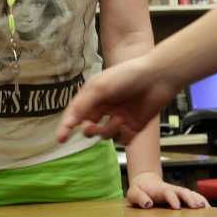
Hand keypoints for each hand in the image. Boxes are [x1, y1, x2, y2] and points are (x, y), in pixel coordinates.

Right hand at [56, 59, 176, 145]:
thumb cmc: (126, 77)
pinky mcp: (133, 127)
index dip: (67, 126)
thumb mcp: (99, 88)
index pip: (76, 114)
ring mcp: (119, 118)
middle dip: (89, 130)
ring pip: (104, 135)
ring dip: (107, 131)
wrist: (157, 78)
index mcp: (93, 96)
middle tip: (91, 127)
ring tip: (117, 121)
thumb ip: (82, 106)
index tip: (60, 139)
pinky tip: (127, 124)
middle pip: (89, 127)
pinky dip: (122, 135)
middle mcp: (105, 108)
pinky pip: (121, 139)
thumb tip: (68, 123)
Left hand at [126, 170, 207, 209]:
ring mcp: (177, 191)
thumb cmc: (139, 190)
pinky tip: (208, 207)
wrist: (145, 181)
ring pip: (190, 193)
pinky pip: (193, 196)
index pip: (168, 193)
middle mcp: (171, 189)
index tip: (177, 207)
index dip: (172, 199)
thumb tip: (148, 204)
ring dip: (198, 199)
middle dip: (190, 198)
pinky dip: (201, 200)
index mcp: (159, 190)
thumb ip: (139, 198)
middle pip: (182, 191)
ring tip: (207, 208)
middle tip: (197, 207)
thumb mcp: (133, 193)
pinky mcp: (181, 195)